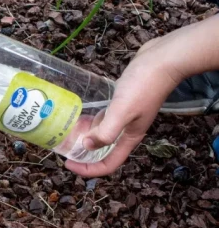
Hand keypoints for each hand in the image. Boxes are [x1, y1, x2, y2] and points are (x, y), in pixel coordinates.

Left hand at [66, 15, 218, 176]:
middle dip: (84, 154)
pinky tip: (81, 114)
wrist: (163, 58)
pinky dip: (92, 120)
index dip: (88, 169)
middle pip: (104, 151)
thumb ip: (105, 132)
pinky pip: (104, 117)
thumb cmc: (144, 85)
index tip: (68, 163)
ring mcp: (126, 115)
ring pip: (103, 133)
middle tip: (64, 148)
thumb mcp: (122, 112)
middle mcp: (128, 130)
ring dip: (86, 136)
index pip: (109, 164)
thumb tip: (87, 146)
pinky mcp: (123, 101)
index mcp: (130, 137)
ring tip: (66, 132)